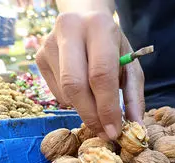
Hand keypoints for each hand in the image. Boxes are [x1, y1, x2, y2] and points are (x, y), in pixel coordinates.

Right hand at [36, 12, 144, 139]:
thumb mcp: (130, 65)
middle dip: (91, 116)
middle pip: (75, 85)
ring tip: (98, 104)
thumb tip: (136, 127)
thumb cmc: (112, 46)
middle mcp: (70, 30)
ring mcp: (49, 44)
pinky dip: (73, 102)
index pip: (100, 74)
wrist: (84, 18)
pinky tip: (83, 90)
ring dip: (84, 109)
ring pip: (66, 93)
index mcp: (99, 27)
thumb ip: (135, 96)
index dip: (107, 107)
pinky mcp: (39, 57)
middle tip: (104, 133)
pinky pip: (57, 94)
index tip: (114, 131)